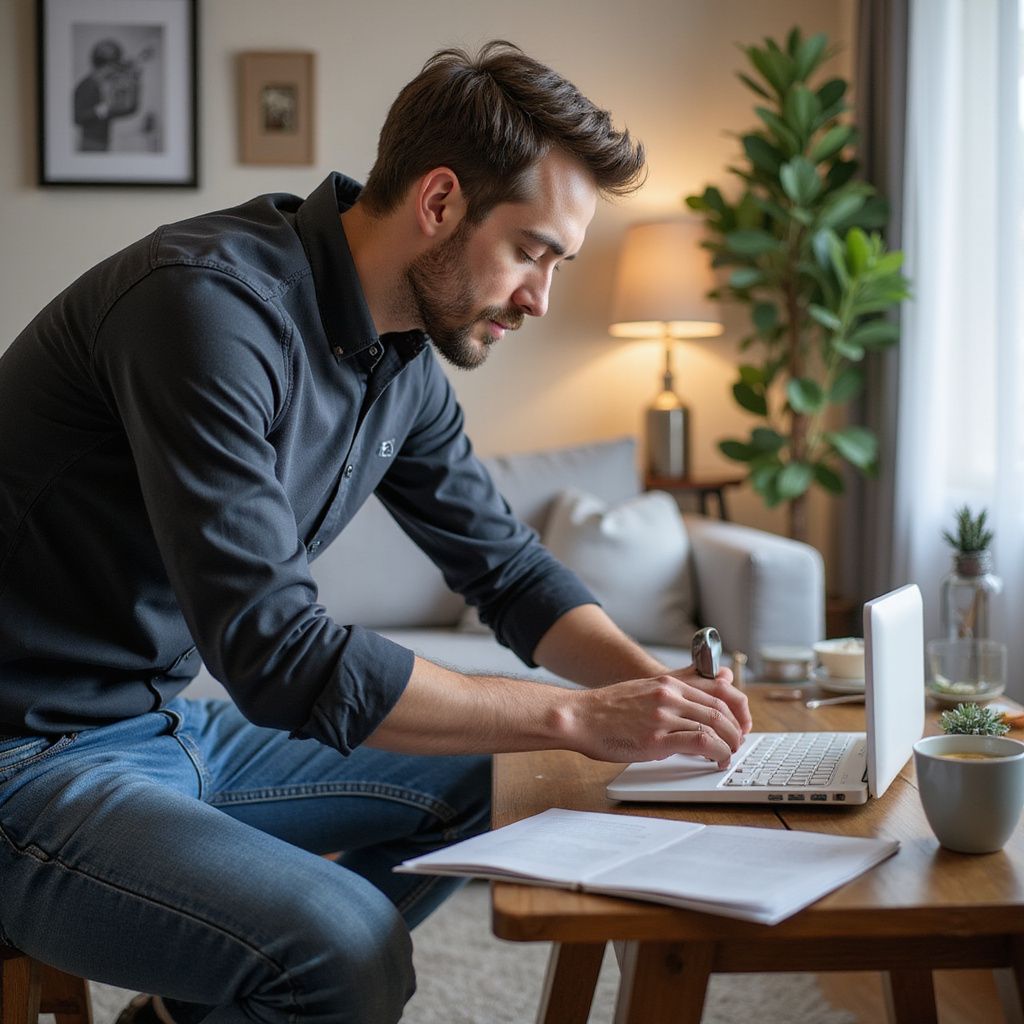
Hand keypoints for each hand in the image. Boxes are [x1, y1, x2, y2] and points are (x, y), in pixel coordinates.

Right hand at [567, 669, 748, 767]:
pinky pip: (700, 743)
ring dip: (730, 743)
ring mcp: (663, 716)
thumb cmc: (608, 708)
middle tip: (738, 743)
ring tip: (730, 755)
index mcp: (668, 683)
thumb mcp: (645, 688)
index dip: (737, 710)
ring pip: (715, 725)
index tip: (740, 724)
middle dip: (737, 730)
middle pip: (721, 709)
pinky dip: (716, 752)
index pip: (718, 691)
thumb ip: (675, 687)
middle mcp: (669, 695)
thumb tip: (707, 687)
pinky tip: (717, 760)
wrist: (578, 716)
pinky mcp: (656, 739)